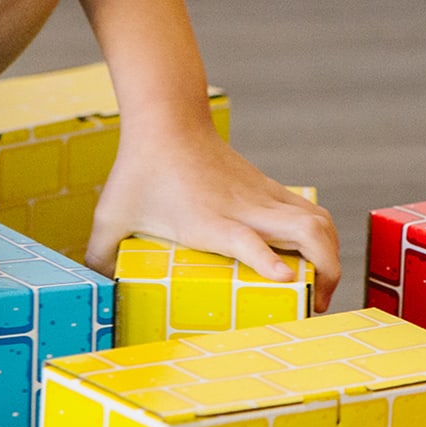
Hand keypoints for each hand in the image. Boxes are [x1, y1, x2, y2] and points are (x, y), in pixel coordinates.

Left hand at [85, 123, 340, 308]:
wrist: (168, 119)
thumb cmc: (139, 171)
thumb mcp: (110, 217)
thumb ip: (100, 257)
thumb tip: (93, 290)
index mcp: (208, 220)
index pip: (247, 239)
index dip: (268, 261)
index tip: (288, 284)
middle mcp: (244, 209)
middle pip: (306, 232)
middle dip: (325, 273)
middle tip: (316, 307)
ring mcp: (261, 196)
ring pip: (318, 221)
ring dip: (331, 257)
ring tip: (322, 289)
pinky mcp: (268, 189)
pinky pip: (310, 212)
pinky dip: (323, 238)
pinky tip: (314, 259)